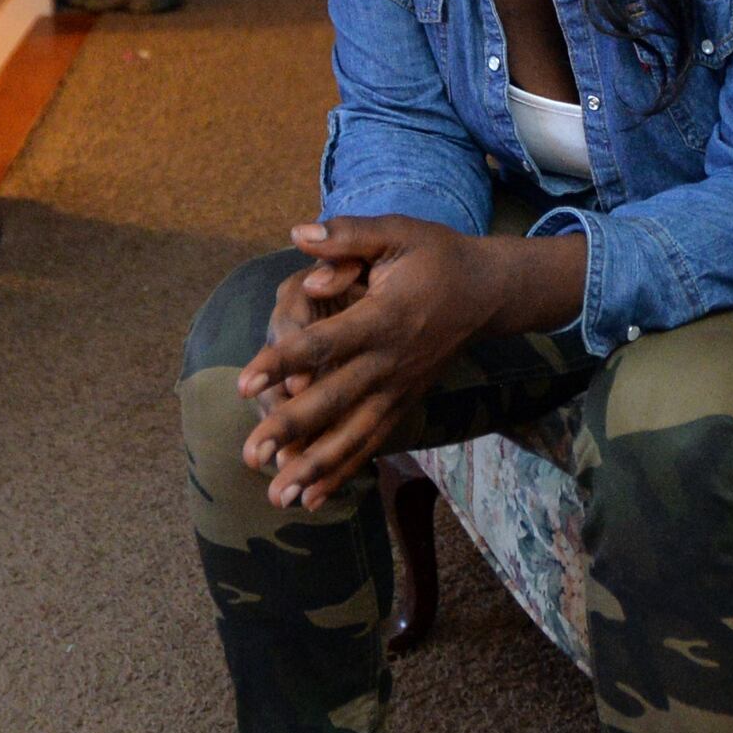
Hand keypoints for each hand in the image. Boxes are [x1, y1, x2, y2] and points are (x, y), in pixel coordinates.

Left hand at [233, 217, 509, 511]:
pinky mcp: (404, 403)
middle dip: (291, 429)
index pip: (325, 344)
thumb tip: (297, 233)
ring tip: (277, 497)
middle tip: (250, 455)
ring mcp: (400, 389)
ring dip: (315, 468)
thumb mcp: (398, 233)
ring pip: (354, 435)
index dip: (283, 362)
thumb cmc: (437, 257)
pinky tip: (313, 500)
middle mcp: (390, 361)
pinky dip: (343, 472)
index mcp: (383, 318)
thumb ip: (348, 234)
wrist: (489, 292)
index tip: (244, 382)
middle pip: (334, 400)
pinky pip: (371, 443)